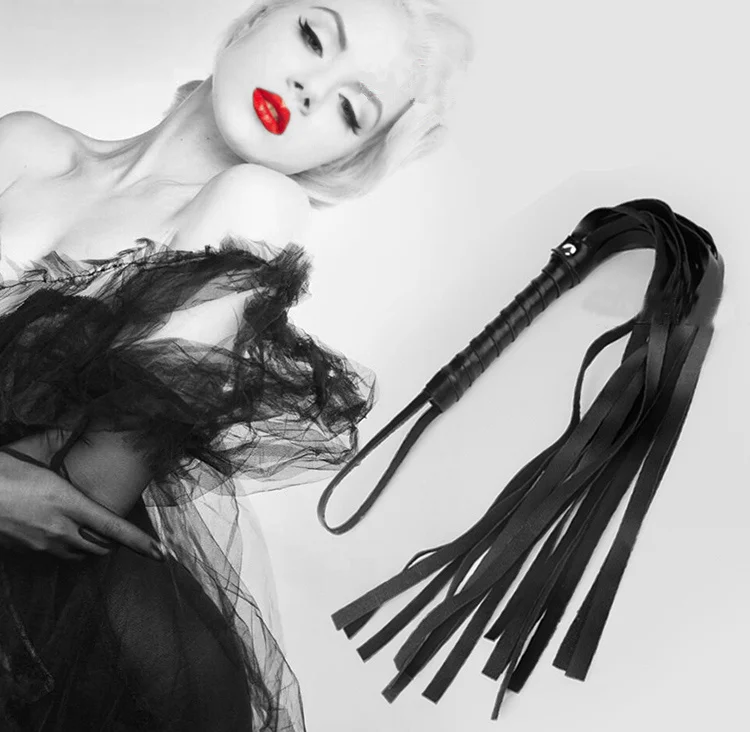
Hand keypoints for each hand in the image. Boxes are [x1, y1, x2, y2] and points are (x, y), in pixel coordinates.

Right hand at [0, 449, 164, 561]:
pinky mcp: (24, 554)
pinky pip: (55, 555)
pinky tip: (57, 530)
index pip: (115, 529)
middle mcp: (58, 530)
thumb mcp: (32, 454)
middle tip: (117, 531)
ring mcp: (40, 546)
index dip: (141, 544)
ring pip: (79, 556)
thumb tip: (81, 420)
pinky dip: (65, 547)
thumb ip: (60, 445)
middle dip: (113, 543)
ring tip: (88, 529)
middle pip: (101, 548)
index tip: (162, 555)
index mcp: (67, 504)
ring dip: (90, 546)